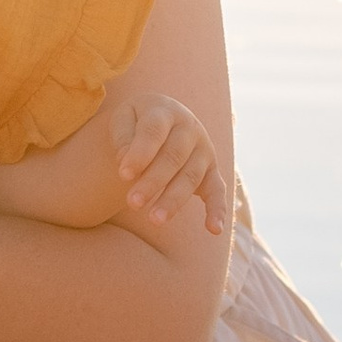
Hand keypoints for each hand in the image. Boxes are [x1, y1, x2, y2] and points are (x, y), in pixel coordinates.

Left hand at [111, 92, 229, 236]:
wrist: (164, 116)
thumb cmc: (138, 121)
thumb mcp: (124, 118)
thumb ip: (123, 137)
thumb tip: (126, 163)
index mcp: (166, 111)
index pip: (153, 132)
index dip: (140, 153)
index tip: (123, 175)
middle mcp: (190, 129)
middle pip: (173, 157)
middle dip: (153, 182)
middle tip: (132, 203)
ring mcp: (204, 150)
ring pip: (191, 177)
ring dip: (174, 200)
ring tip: (154, 221)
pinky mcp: (212, 171)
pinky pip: (218, 191)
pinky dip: (218, 210)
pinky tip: (214, 230)